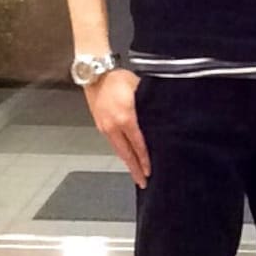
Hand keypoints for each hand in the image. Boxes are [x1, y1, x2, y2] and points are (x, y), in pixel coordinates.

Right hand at [82, 68, 150, 188]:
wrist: (95, 74)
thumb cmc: (118, 78)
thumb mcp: (139, 89)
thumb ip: (148, 105)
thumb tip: (161, 118)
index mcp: (125, 117)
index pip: (138, 144)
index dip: (144, 159)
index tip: (149, 171)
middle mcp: (113, 126)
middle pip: (126, 153)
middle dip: (134, 169)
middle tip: (142, 182)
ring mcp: (105, 127)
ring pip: (118, 150)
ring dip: (127, 162)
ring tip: (136, 173)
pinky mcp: (100, 125)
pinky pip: (113, 143)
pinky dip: (121, 152)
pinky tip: (126, 156)